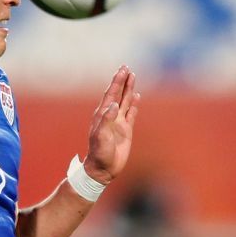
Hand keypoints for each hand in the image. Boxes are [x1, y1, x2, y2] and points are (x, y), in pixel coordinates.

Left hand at [82, 66, 139, 184]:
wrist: (103, 169)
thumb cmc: (99, 153)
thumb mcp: (100, 136)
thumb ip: (106, 120)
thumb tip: (114, 105)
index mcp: (102, 115)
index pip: (110, 94)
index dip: (116, 82)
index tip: (122, 70)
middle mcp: (110, 116)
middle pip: (118, 94)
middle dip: (122, 81)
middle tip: (127, 67)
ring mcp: (118, 122)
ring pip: (125, 101)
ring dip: (129, 89)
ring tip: (133, 77)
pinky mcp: (126, 130)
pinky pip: (131, 114)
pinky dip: (134, 105)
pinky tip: (136, 97)